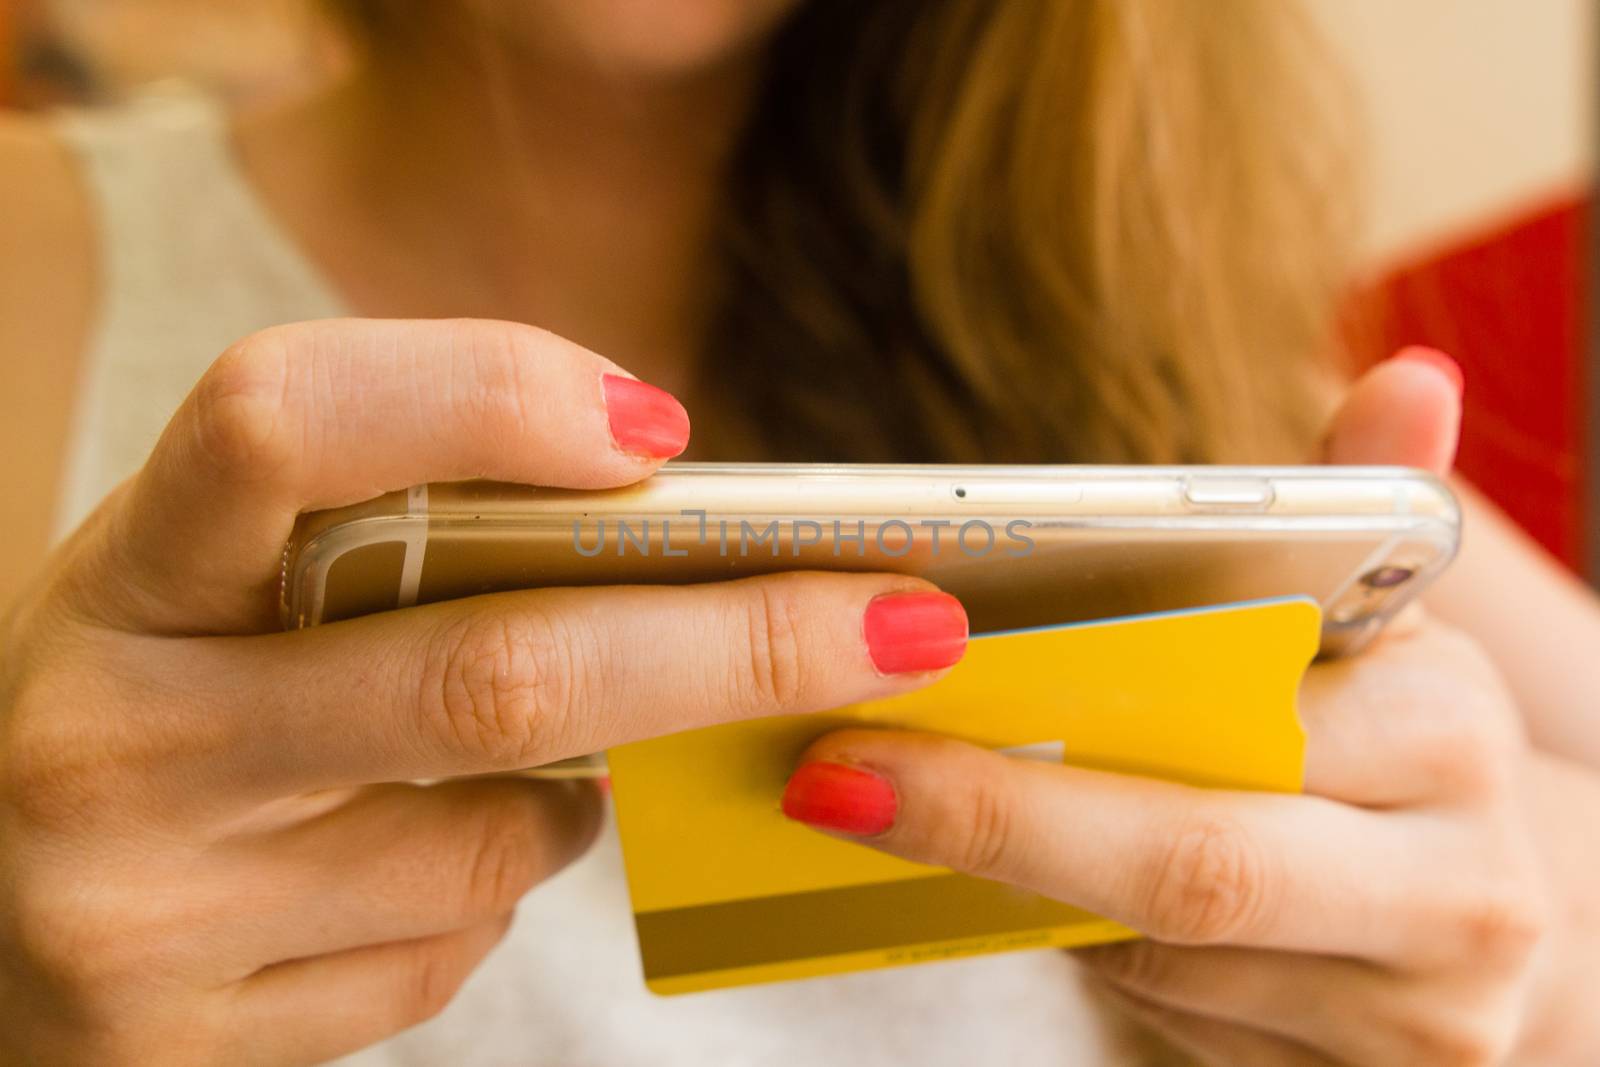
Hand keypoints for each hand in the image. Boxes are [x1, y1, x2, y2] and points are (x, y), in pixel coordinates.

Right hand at [0, 319, 967, 1065]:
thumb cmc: (159, 698)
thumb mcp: (221, 580)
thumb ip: (395, 534)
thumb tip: (661, 523)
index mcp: (128, 567)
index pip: (286, 420)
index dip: (489, 395)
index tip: (662, 433)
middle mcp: (116, 735)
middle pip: (494, 671)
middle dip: (737, 643)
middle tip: (905, 620)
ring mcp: (143, 910)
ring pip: (500, 837)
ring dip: (569, 787)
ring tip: (502, 756)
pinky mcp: (180, 1043)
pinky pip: (445, 951)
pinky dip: (482, 890)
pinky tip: (392, 868)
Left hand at [778, 351, 1561, 1065]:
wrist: (1515, 920)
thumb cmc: (1407, 744)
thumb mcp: (1396, 622)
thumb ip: (1369, 501)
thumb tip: (1411, 382)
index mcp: (1451, 737)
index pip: (1242, 727)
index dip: (1067, 723)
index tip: (901, 686)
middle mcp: (1458, 895)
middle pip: (1190, 868)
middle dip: (998, 823)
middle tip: (833, 780)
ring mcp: (1413, 1022)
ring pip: (1159, 963)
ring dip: (1018, 887)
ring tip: (889, 813)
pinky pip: (1173, 1025)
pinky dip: (1079, 953)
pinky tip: (1000, 890)